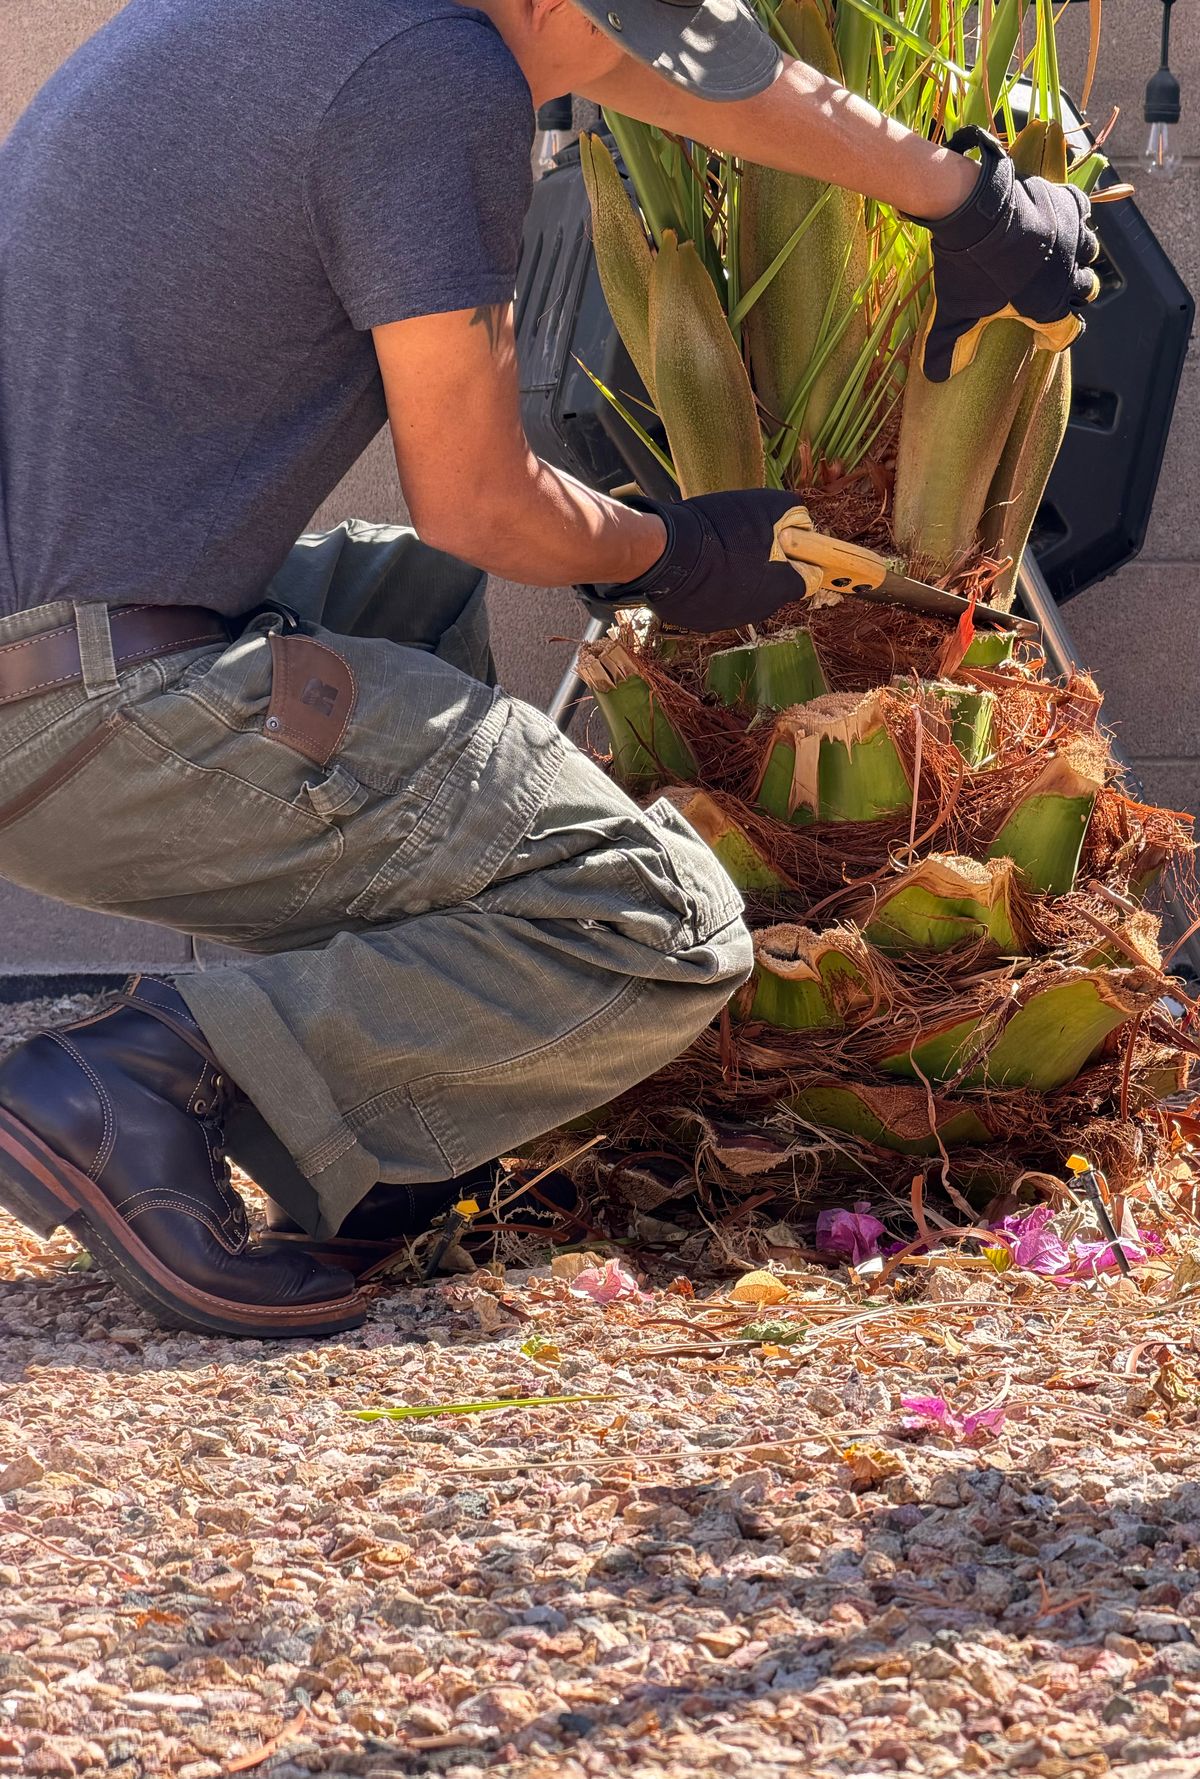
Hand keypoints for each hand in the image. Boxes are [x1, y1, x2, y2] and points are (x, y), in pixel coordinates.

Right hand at [577, 490, 805, 632]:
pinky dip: (713, 587)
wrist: (666, 556)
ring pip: (744, 596)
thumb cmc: (719, 530)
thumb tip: (801, 523)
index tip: (789, 544)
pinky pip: (716, 602)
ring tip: (717, 552)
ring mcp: (729, 619)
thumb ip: (792, 513)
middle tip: (746, 541)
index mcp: (781, 587)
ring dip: (738, 576)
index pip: (808, 579)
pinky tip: (699, 567)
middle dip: (767, 566)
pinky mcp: (702, 622)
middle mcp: (760, 610)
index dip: (801, 558)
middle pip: (774, 588)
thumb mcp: (764, 506)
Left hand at [918, 126, 1099, 382]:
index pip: (1067, 331)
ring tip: (1058, 255)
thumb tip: (936, 376)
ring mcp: (1072, 237)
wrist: (979, 213)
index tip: (1042, 337)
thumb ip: (949, 346)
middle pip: (1086, 290)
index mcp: (1049, 306)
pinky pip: (1082, 211)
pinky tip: (1060, 219)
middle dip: (1074, 293)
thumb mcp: (957, 313)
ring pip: (1089, 251)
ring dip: (1077, 255)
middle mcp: (1069, 274)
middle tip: (1052, 291)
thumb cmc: (972, 271)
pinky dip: (1075, 216)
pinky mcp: (1068, 205)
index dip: (1055, 337)